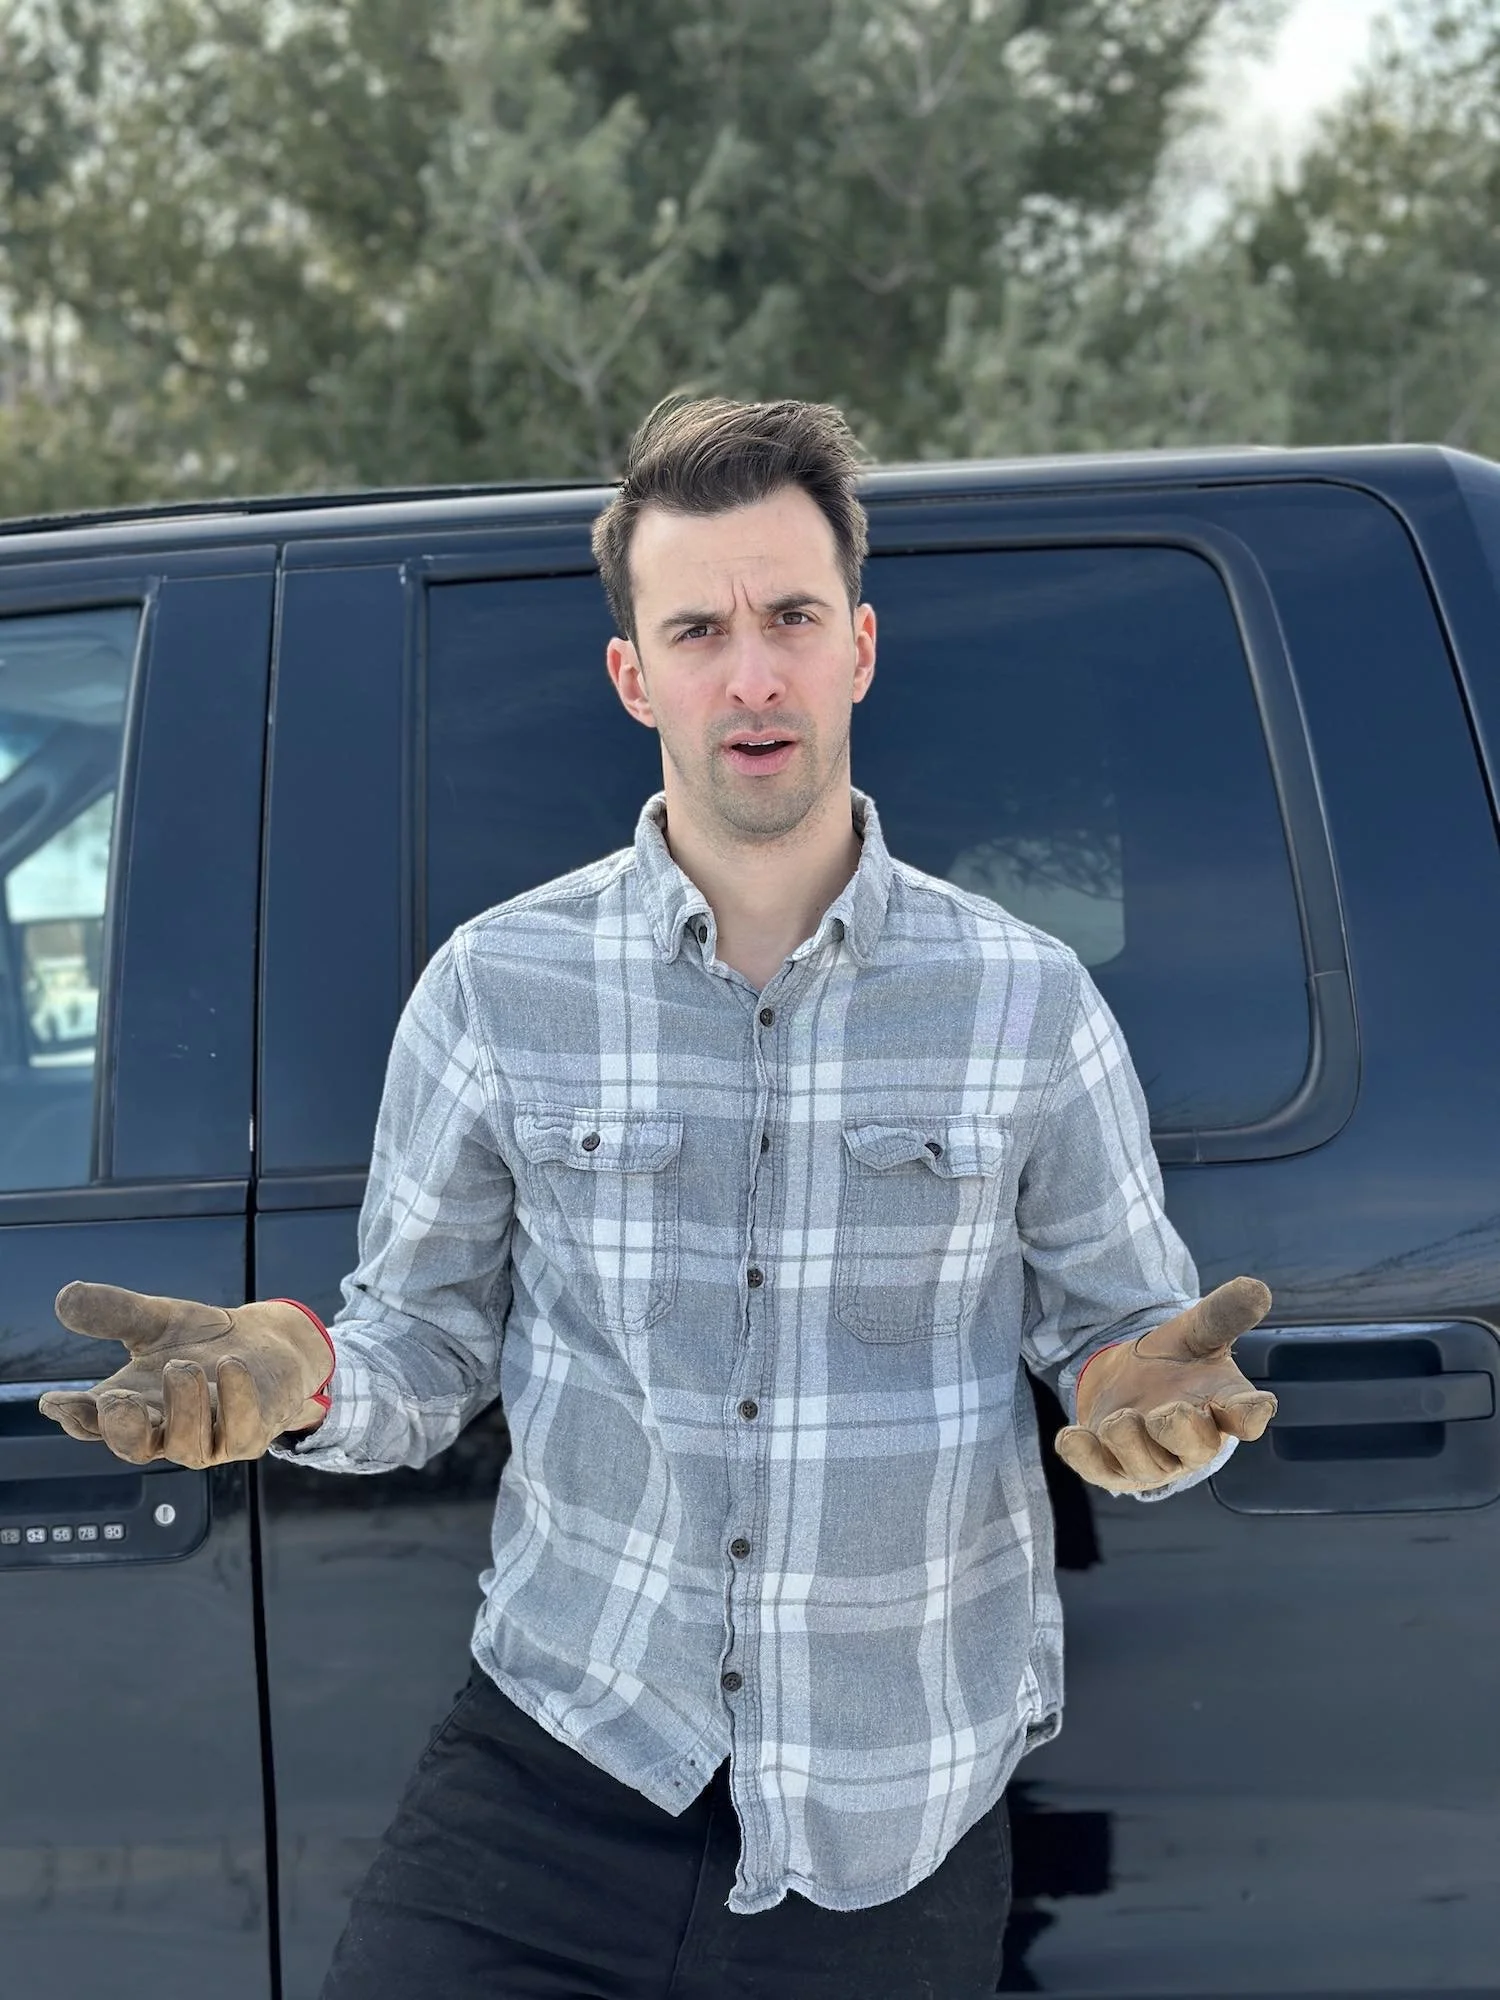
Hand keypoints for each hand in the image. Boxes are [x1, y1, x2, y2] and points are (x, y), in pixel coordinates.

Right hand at [37, 1283, 333, 1468]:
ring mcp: (207, 1441)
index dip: (73, 1416)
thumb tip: (65, 1296)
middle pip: (132, 1446)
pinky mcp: (248, 1437)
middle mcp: (163, 1431)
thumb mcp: (157, 1320)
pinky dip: (235, 1398)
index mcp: (131, 1406)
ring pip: (187, 1443)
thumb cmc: (201, 1343)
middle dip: (122, 1428)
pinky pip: (240, 1428)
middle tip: (115, 1400)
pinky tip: (231, 1364)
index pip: (92, 1422)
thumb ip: (115, 1313)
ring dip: (182, 1407)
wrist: (267, 1349)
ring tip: (180, 1365)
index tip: (55, 1401)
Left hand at [1054, 1276, 1277, 1493]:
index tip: (1251, 1405)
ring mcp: (1151, 1461)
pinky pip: (1096, 1469)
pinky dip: (1083, 1456)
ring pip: (1145, 1465)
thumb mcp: (1195, 1334)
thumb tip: (1256, 1287)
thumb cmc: (1175, 1364)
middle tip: (1167, 1411)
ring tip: (1121, 1416)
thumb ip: (1221, 1314)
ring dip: (1130, 1441)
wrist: (1127, 1381)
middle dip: (1180, 1430)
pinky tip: (1071, 1437)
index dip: (1250, 1414)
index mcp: (1222, 1408)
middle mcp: (1191, 1443)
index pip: (1247, 1417)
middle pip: (1196, 1448)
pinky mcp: (1110, 1467)